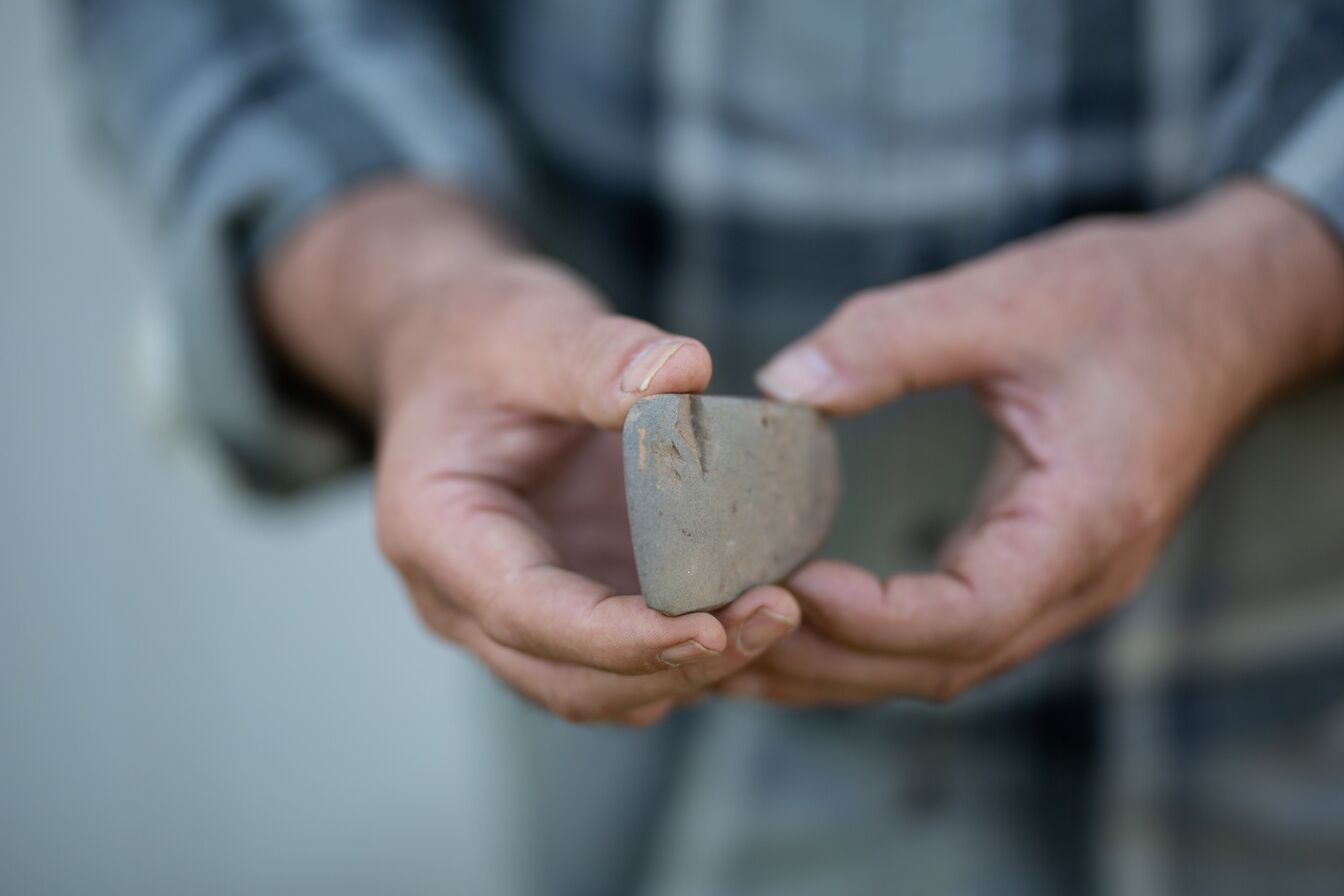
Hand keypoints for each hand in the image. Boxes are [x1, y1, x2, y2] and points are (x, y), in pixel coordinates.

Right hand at [260, 181, 799, 723]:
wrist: (459, 357)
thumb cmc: (480, 341)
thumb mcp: (527, 326)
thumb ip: (597, 355)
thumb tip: (686, 372)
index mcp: (436, 531)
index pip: (525, 612)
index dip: (618, 636)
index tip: (708, 628)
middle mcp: (467, 598)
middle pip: (570, 679)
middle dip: (673, 666)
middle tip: (776, 614)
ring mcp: (523, 616)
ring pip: (607, 691)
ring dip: (694, 672)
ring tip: (783, 614)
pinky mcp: (575, 609)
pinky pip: (636, 662)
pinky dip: (698, 654)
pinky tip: (763, 608)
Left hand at [722, 180, 1343, 705]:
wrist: (1226, 308)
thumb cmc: (1131, 299)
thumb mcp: (1010, 298)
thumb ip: (893, 339)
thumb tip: (780, 385)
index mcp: (1087, 521)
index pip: (971, 614)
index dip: (870, 618)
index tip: (783, 582)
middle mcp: (1079, 578)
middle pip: (940, 665)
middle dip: (825, 658)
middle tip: (716, 629)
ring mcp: (1060, 584)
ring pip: (938, 664)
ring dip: (834, 664)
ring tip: (726, 643)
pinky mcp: (1034, 567)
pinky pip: (944, 633)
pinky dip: (865, 639)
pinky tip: (794, 615)